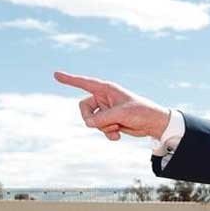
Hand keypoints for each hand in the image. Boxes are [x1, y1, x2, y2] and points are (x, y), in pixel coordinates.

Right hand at [54, 72, 169, 141]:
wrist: (153, 123)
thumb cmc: (141, 112)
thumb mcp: (121, 113)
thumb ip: (102, 118)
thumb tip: (88, 123)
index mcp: (107, 89)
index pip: (84, 83)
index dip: (70, 79)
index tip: (56, 74)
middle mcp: (104, 98)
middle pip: (84, 108)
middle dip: (91, 118)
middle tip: (103, 123)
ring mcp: (106, 110)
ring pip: (92, 121)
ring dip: (103, 127)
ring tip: (117, 127)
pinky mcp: (110, 121)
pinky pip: (100, 128)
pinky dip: (107, 133)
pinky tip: (117, 136)